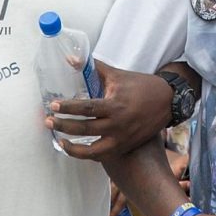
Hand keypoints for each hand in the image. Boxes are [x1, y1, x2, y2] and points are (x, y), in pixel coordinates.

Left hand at [49, 63, 171, 160]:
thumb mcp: (116, 74)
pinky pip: (102, 155)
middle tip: (48, 121)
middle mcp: (118, 125)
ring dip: (72, 148)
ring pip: (92, 151)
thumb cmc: (140, 86)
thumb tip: (71, 59)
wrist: (167, 101)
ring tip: (60, 140)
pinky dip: (87, 154)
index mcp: (115, 105)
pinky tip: (76, 148)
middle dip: (63, 126)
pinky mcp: (125, 147)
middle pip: (84, 129)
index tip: (53, 106)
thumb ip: (93, 67)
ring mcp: (122, 139)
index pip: (86, 108)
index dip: (68, 107)